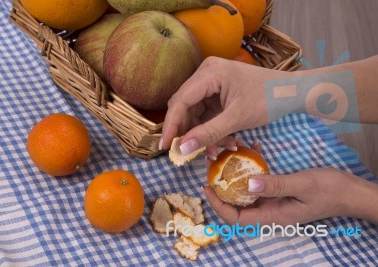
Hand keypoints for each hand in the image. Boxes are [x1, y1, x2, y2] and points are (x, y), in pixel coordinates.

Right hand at [160, 56, 291, 153]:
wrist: (292, 92)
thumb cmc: (268, 100)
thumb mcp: (237, 119)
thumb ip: (208, 133)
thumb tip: (182, 149)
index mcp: (210, 73)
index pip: (180, 101)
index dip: (171, 125)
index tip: (165, 147)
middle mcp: (206, 73)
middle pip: (184, 106)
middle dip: (188, 131)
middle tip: (190, 153)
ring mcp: (211, 82)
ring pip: (195, 112)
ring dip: (202, 133)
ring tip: (217, 150)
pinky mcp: (217, 91)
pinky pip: (206, 113)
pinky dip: (211, 129)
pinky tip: (224, 142)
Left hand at [203, 168, 377, 224]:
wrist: (350, 191)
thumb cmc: (330, 190)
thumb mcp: (303, 185)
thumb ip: (275, 185)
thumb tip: (247, 184)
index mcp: (273, 216)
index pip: (236, 218)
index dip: (218, 205)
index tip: (207, 187)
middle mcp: (270, 210)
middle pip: (236, 204)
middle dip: (222, 186)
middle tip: (212, 165)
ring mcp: (274, 200)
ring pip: (245, 190)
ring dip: (235, 172)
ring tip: (229, 151)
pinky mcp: (279, 190)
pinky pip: (259, 180)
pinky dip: (253, 166)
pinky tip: (253, 147)